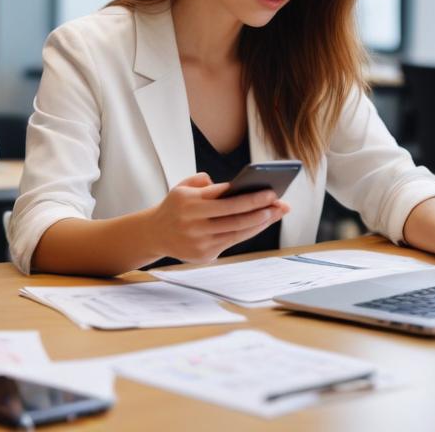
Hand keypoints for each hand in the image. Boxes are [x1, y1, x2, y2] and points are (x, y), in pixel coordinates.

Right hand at [143, 173, 289, 263]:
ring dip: (260, 222)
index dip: (249, 195)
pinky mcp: (203, 254)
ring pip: (236, 231)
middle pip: (234, 215)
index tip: (269, 191)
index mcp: (188, 201)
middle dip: (260, 208)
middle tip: (280, 202)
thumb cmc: (176, 206)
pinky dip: (249, 232)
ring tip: (276, 212)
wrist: (154, 234)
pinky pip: (232, 242)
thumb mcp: (182, 187)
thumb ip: (202, 180)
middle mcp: (192, 221)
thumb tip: (232, 187)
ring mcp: (198, 240)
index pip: (225, 196)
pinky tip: (261, 224)